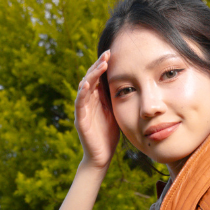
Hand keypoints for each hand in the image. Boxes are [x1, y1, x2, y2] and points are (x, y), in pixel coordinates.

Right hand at [75, 51, 119, 169]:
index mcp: (97, 98)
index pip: (98, 77)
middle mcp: (88, 101)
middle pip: (91, 78)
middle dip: (98, 65)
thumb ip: (117, 99)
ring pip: (84, 87)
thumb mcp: (116, 112)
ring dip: (91, 75)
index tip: (113, 53)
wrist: (102, 157)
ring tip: (100, 65)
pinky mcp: (80, 120)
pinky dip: (82, 94)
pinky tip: (86, 85)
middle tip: (107, 54)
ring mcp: (82, 110)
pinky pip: (79, 104)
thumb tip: (130, 83)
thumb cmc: (109, 136)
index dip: (104, 65)